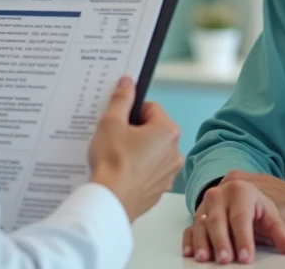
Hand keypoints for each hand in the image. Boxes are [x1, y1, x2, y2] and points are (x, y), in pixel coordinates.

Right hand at [88, 77, 182, 221]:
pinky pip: (149, 171)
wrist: (110, 201)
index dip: (131, 112)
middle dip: (134, 132)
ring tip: (116, 157)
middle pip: (153, 130)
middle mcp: (174, 152)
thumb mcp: (111, 122)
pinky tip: (121, 172)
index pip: (150, 108)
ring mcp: (168, 173)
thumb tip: (128, 83)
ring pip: (152, 151)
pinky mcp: (159, 189)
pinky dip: (137, 170)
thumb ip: (122, 98)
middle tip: (115, 139)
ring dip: (137, 151)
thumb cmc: (112, 163)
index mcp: (167, 131)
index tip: (118, 120)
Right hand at [181, 173, 284, 264]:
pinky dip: (189, 240)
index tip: (246, 257)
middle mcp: (220, 194)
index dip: (243, 238)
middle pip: (218, 220)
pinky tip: (190, 252)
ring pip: (201, 224)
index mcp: (240, 190)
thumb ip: (281, 234)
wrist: (240, 194)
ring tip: (205, 258)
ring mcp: (206, 205)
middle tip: (225, 260)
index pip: (241, 217)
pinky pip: (190, 228)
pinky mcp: (196, 216)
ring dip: (202, 242)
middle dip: (221, 241)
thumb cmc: (255, 207)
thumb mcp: (271, 217)